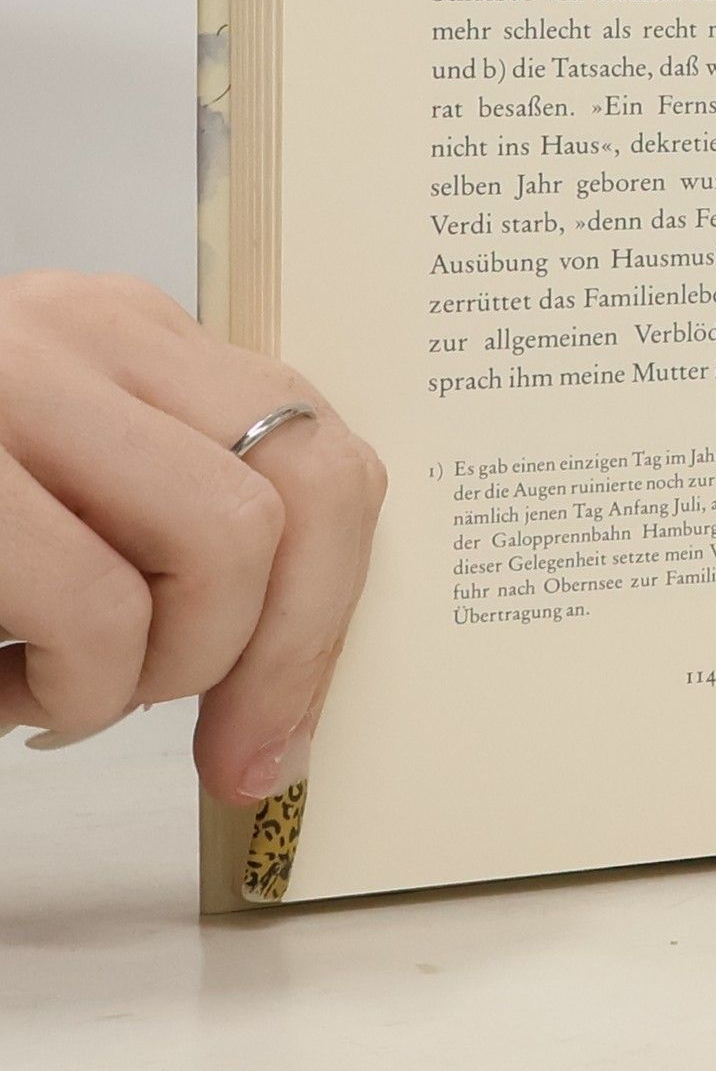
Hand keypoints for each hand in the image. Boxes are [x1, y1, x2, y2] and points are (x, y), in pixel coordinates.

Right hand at [0, 272, 385, 803]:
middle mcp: (81, 331)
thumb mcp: (56, 502)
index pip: (322, 448)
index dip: (329, 606)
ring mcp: (11, 379)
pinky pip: (93, 600)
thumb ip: (164, 532)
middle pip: (306, 491)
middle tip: (207, 739)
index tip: (281, 729)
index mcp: (125, 337)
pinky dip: (67, 690)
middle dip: (278, 652)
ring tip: (53, 693)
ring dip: (153, 671)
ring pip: (224, 542)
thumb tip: (292, 684)